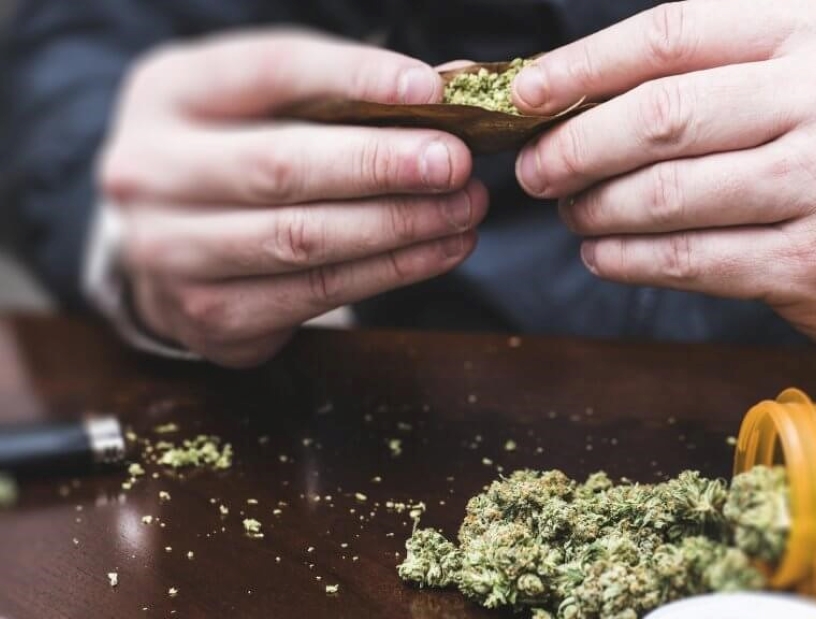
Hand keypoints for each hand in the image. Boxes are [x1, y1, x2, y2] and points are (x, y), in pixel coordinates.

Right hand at [97, 30, 486, 366]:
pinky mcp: (209, 315)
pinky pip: (317, 294)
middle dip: (381, 165)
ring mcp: (171, 252)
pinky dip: (391, 271)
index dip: (355, 78)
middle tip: (454, 162)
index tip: (430, 91)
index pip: (271, 71)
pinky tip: (442, 250)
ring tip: (464, 209)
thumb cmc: (236, 153)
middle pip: (282, 166)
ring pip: (304, 239)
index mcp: (170, 93)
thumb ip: (343, 90)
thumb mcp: (265, 102)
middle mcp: (151, 172)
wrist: (165, 244)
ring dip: (400, 225)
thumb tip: (449, 90)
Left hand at [512, 0, 815, 368]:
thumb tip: (580, 93)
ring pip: (667, 191)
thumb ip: (723, 69)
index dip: (582, 65)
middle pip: (659, 113)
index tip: (523, 94)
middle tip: (535, 169)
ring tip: (573, 213)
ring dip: (596, 208)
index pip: (674, 32)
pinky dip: (630, 259)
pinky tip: (606, 255)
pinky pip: (691, 258)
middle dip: (574, 145)